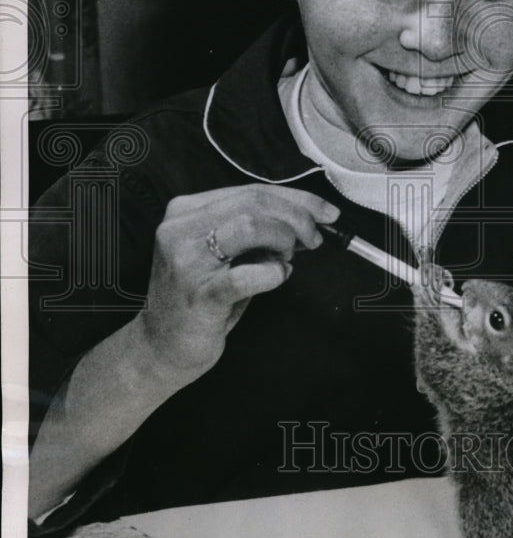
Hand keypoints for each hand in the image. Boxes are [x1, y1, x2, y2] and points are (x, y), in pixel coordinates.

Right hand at [141, 184, 339, 378]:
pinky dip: (274, 273)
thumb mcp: (224, 255)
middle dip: (297, 217)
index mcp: (186, 210)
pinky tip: (277, 277)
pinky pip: (248, 274)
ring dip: (284, 239)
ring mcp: (187, 260)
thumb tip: (307, 219)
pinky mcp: (199, 294)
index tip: (326, 212)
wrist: (161, 347)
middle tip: (315, 238)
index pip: (251, 190)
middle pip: (254, 202)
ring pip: (251, 225)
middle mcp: (181, 228)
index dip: (297, 199)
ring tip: (288, 258)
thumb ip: (257, 232)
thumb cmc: (200, 298)